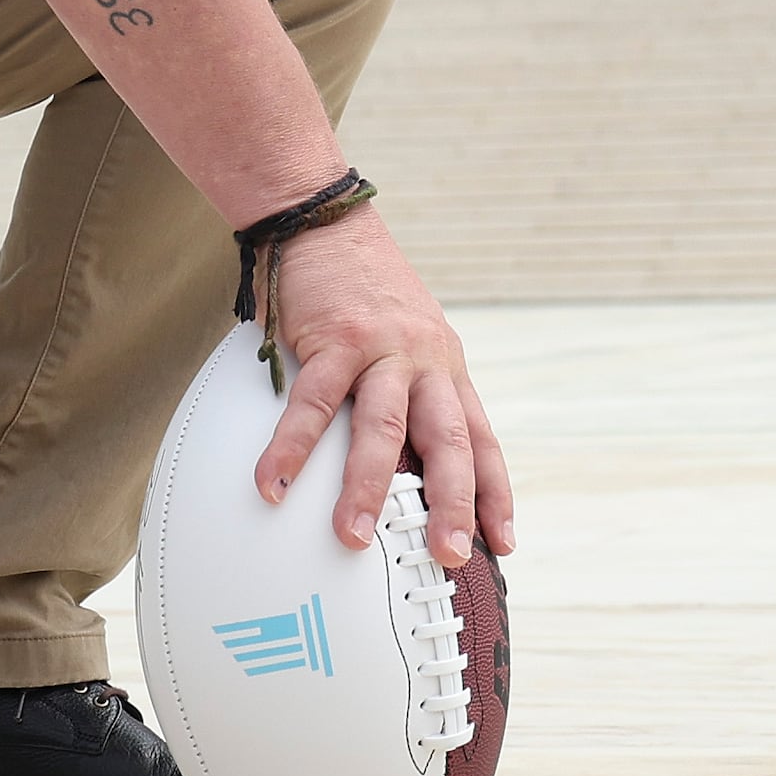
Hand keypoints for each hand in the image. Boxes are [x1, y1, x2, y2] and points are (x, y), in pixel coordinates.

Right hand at [253, 210, 513, 566]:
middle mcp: (425, 360)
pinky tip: (272, 486)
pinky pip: (313, 403)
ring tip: (352, 539)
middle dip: (452, 502)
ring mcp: (381, 348)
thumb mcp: (406, 338)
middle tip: (448, 556)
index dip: (493, 492)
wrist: (325, 219)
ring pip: (383, 428)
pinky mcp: (334, 337)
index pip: (479, 439)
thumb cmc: (361, 288)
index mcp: (445, 368)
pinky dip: (291, 449)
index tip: (503, 543)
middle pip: (448, 440)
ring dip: (368, 488)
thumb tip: (394, 468)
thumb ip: (405, 394)